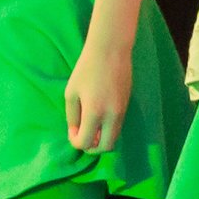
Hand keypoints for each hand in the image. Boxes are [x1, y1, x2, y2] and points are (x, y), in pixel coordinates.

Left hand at [64, 39, 132, 153]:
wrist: (111, 52)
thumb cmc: (86, 70)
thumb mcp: (71, 93)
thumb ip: (72, 116)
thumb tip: (76, 132)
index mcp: (95, 113)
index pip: (86, 142)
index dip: (76, 141)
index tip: (71, 130)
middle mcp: (112, 116)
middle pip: (106, 147)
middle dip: (92, 147)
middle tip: (82, 135)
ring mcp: (122, 112)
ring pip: (114, 138)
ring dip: (101, 138)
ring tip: (90, 125)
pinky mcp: (127, 106)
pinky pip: (118, 126)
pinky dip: (108, 129)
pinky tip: (99, 116)